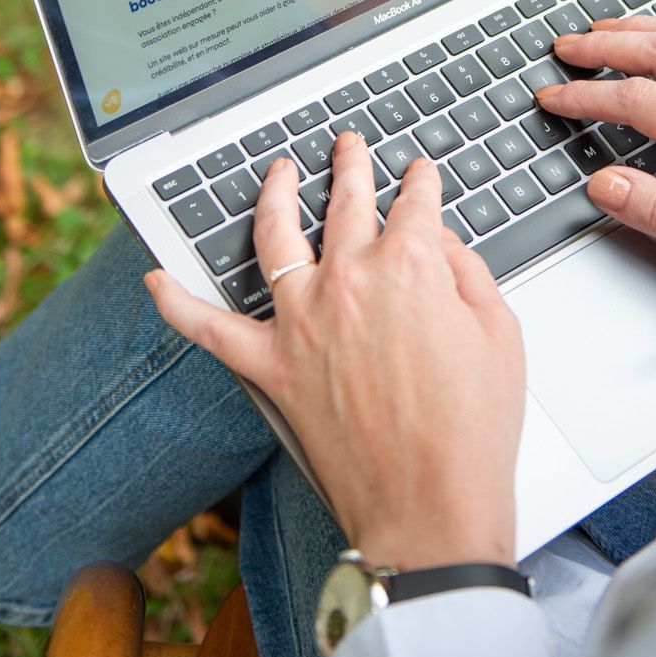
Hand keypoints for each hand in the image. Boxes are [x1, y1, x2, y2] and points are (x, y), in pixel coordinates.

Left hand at [147, 138, 525, 569]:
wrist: (429, 510)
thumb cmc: (471, 433)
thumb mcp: (500, 333)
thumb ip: (468, 271)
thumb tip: (438, 243)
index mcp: (411, 265)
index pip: (414, 201)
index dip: (420, 181)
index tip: (419, 174)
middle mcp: (349, 280)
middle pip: (344, 202)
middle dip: (350, 165)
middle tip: (349, 147)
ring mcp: (301, 321)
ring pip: (275, 236)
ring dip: (274, 194)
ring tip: (278, 172)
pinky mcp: (269, 367)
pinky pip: (208, 328)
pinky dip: (176, 303)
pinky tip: (155, 279)